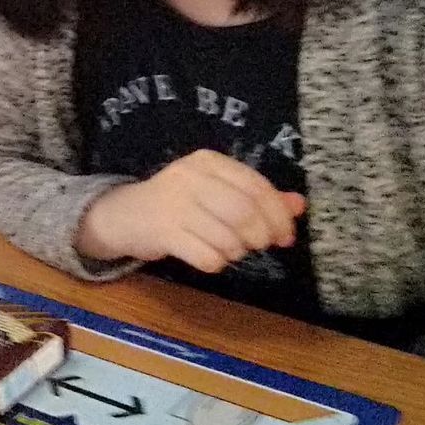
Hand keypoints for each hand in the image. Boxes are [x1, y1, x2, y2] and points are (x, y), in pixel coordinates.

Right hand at [76, 150, 307, 274]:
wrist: (125, 214)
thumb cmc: (180, 202)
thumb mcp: (218, 191)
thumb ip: (258, 197)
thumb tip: (299, 205)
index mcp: (208, 161)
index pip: (256, 186)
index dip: (278, 215)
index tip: (285, 237)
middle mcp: (190, 177)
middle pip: (244, 212)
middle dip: (260, 236)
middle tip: (258, 246)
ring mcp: (174, 204)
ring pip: (227, 238)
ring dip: (236, 252)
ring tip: (229, 249)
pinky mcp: (163, 232)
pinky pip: (207, 257)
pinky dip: (216, 263)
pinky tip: (209, 257)